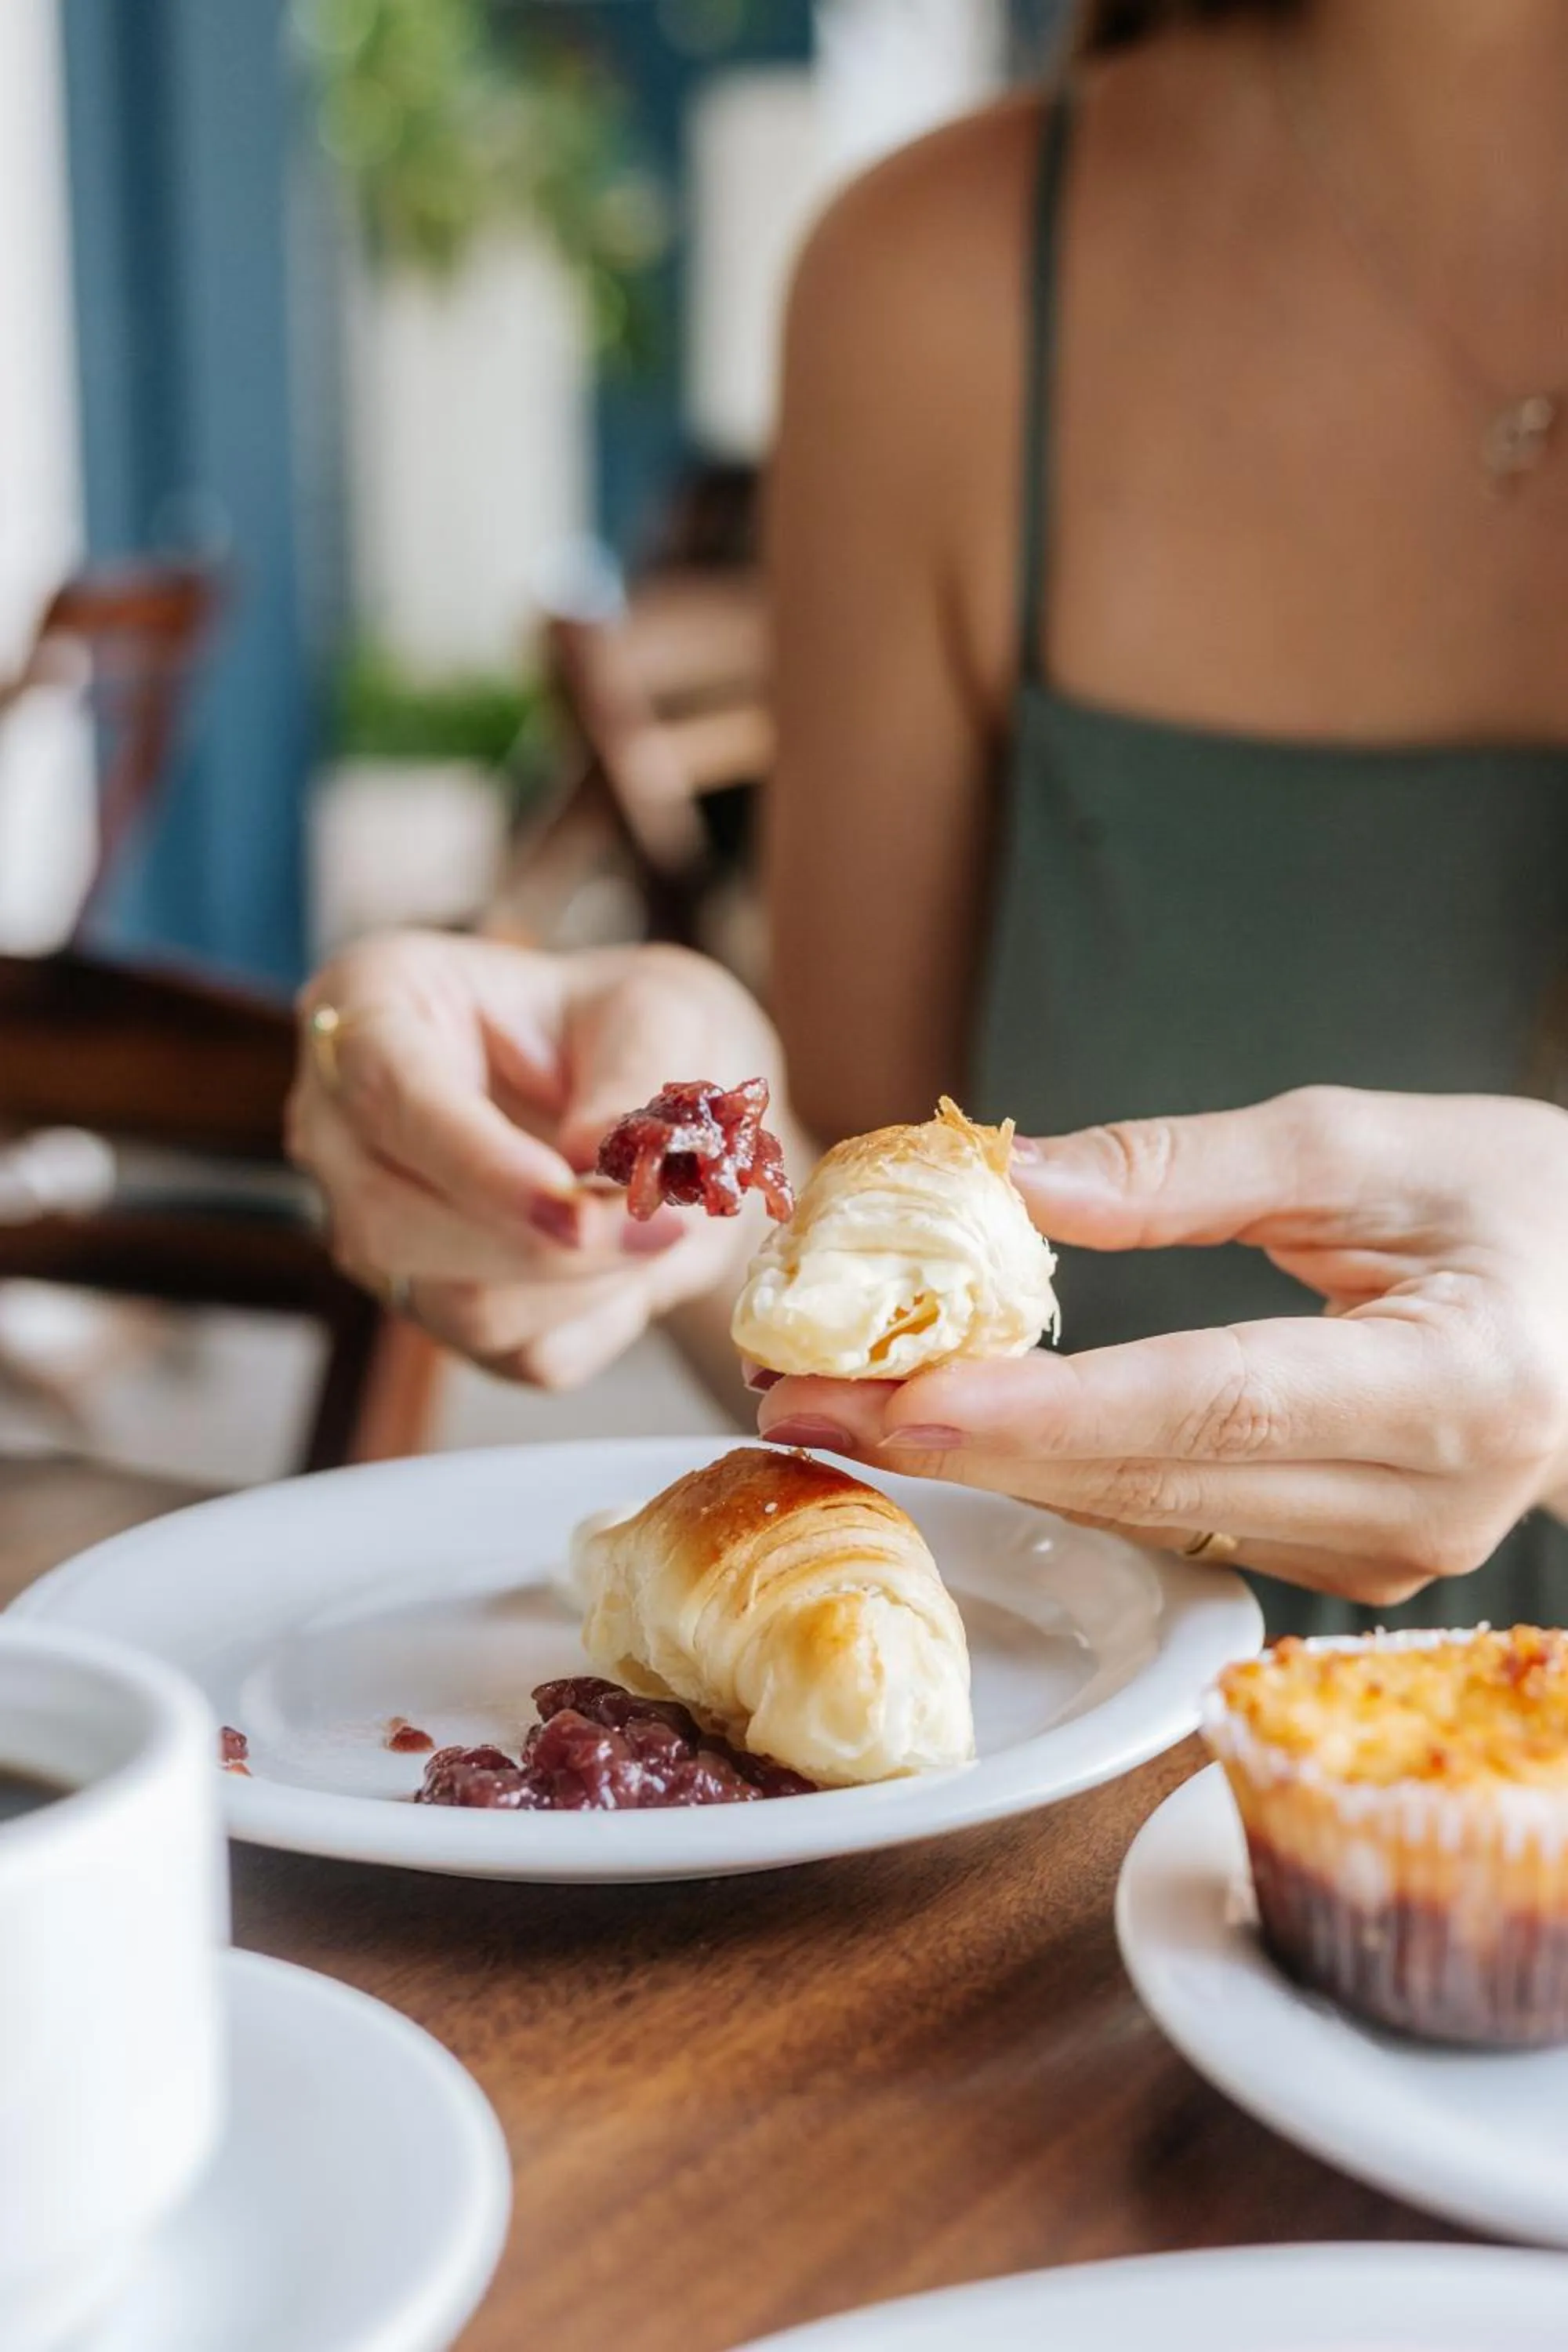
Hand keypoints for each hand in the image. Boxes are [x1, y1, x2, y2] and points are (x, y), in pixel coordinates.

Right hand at [288, 930, 783, 1387]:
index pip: (386, 1093)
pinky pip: (514, 1351)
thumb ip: (632, 1071)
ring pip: (453, 1304)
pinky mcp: (438, 1310)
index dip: (473, 1158)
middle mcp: (343, 1128)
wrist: (655, 1107)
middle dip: (538, 1242)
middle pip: (392, 1222)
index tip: (567, 1195)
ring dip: (586, 1281)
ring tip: (673, 1224)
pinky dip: (601, 1315)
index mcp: (370, 1005)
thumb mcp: (656, 1010)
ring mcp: (375, 1230)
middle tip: (669, 1222)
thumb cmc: (631, 1027)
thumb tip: (591, 1158)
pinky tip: (636, 1257)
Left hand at [756, 1087, 1567, 1606]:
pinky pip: (1178, 1522)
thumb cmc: (1528, 1200)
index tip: (893, 1394)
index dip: (1040, 1409)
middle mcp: (1420, 1502)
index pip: (1207, 1403)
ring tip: (836, 1404)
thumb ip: (1180, 1171)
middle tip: (793, 1398)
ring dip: (985, 1463)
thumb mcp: (1366, 1145)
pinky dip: (1064, 1472)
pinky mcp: (1349, 1567)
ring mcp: (1385, 1557)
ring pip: (1147, 1516)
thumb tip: (1007, 1177)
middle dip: (955, 1443)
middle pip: (1148, 1481)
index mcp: (1452, 1383)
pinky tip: (960, 1424)